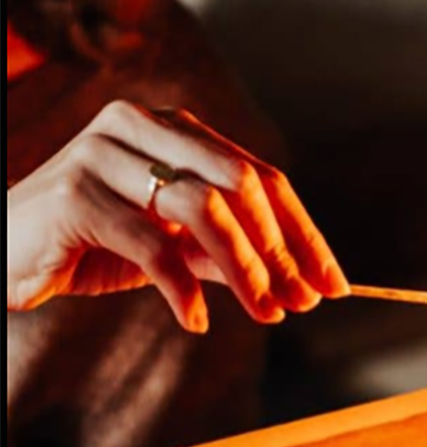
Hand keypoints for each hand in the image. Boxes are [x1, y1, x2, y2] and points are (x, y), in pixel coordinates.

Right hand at [7, 101, 349, 332]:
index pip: (260, 176)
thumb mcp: (173, 245)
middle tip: (306, 302)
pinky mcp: (74, 194)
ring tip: (266, 313)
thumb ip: (226, 251)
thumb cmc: (91, 244)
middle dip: (282, 250)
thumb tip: (296, 280)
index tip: (332, 282)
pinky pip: (150, 245)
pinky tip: (195, 321)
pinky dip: (181, 288)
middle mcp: (144, 126)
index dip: (302, 231)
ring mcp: (105, 153)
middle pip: (242, 185)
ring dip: (245, 270)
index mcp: (176, 128)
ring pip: (204, 209)